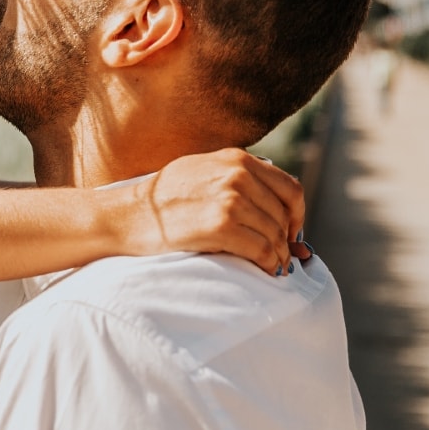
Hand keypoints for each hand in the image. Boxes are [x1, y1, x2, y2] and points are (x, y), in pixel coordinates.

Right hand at [123, 148, 308, 275]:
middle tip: (282, 255)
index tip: (290, 231)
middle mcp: (238, 175)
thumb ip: (238, 178)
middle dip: (286, 239)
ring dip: (279, 255)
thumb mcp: (203, 170)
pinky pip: (262, 249)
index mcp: (237, 159)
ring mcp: (231, 199)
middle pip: (283, 214)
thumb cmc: (164, 198)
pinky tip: (266, 269)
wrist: (132, 213)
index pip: (289, 188)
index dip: (297, 214)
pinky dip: (269, 263)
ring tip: (275, 266)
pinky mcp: (221, 225)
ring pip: (275, 234)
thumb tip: (277, 208)